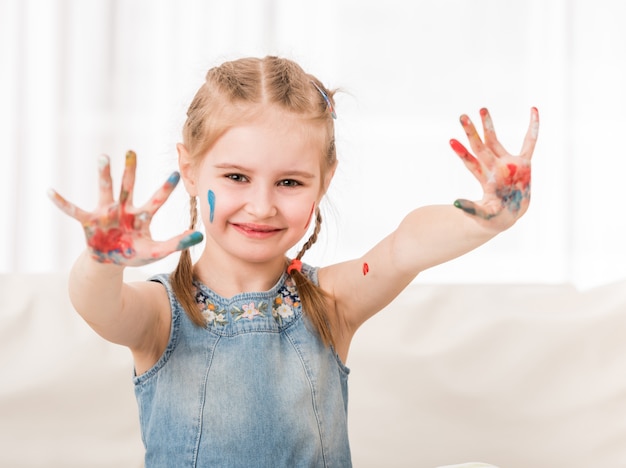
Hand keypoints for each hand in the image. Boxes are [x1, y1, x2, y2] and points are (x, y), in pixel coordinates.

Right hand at [48, 150, 202, 265]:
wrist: (110, 263)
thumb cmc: (134, 253)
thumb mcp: (157, 251)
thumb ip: (177, 243)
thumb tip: (200, 234)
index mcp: (142, 216)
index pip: (157, 199)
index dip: (166, 188)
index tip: (176, 172)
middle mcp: (124, 209)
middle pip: (129, 186)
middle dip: (130, 170)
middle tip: (132, 151)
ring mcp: (106, 213)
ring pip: (105, 190)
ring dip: (104, 175)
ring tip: (103, 157)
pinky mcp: (89, 221)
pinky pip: (73, 210)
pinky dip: (62, 202)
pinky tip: (50, 191)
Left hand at [449, 107, 538, 228]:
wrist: (508, 217)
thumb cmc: (493, 218)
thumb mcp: (483, 216)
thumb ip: (471, 209)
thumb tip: (455, 203)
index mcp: (485, 179)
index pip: (471, 163)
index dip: (462, 153)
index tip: (451, 141)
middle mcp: (494, 168)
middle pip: (480, 147)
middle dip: (471, 132)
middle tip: (462, 116)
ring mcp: (508, 164)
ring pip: (496, 141)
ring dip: (489, 126)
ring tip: (481, 109)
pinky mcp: (524, 164)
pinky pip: (530, 142)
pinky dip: (533, 127)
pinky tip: (533, 110)